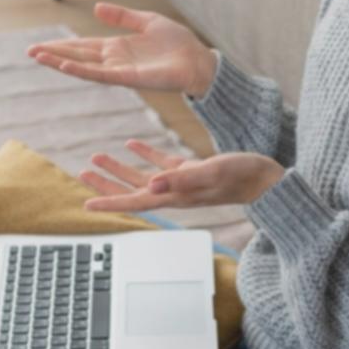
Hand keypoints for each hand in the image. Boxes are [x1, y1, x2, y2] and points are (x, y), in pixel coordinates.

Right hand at [27, 2, 216, 96]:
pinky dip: (82, 70)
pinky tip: (65, 66)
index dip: (62, 46)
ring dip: (61, 62)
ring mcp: (120, 70)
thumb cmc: (178, 44)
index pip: (83, 47)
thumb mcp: (147, 21)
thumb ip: (121, 16)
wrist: (199, 61)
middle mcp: (115, 61)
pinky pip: (101, 75)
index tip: (41, 45)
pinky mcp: (130, 78)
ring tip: (39, 57)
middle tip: (29, 51)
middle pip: (78, 57)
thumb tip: (95, 8)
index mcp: (118, 48)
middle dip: (54, 54)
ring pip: (84, 67)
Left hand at [81, 140, 284, 211]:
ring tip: (96, 157)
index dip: (110, 201)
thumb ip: (181, 177)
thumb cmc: (243, 176)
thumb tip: (150, 184)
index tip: (87, 203)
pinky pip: (161, 164)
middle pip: (131, 190)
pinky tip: (132, 144)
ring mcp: (182, 182)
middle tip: (82, 174)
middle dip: (106, 184)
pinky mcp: (192, 171)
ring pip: (142, 177)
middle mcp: (175, 192)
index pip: (135, 201)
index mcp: (176, 195)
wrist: (266, 179)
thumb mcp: (212, 172)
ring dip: (119, 168)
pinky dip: (145, 154)